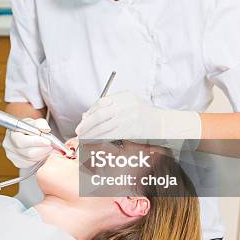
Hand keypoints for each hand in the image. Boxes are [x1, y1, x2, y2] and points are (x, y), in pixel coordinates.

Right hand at [2, 118, 53, 168]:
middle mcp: (9, 146)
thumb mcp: (34, 122)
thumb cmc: (27, 127)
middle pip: (28, 153)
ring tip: (48, 148)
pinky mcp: (17, 163)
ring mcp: (12, 156)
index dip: (36, 142)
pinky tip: (41, 153)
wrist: (23, 133)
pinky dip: (38, 159)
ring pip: (30, 159)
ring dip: (42, 154)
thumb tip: (45, 129)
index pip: (22, 141)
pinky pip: (30, 164)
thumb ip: (40, 123)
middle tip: (51, 146)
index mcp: (11, 134)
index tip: (48, 141)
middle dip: (42, 149)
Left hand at [75, 92, 200, 140]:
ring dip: (91, 134)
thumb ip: (110, 108)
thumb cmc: (141, 116)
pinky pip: (111, 136)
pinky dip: (100, 139)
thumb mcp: (128, 105)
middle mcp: (126, 105)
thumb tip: (87, 116)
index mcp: (124, 96)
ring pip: (104, 127)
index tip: (83, 120)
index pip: (101, 102)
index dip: (90, 112)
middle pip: (100, 115)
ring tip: (83, 139)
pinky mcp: (130, 130)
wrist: (161, 125)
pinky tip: (94, 142)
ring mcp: (128, 117)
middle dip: (87, 124)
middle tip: (79, 131)